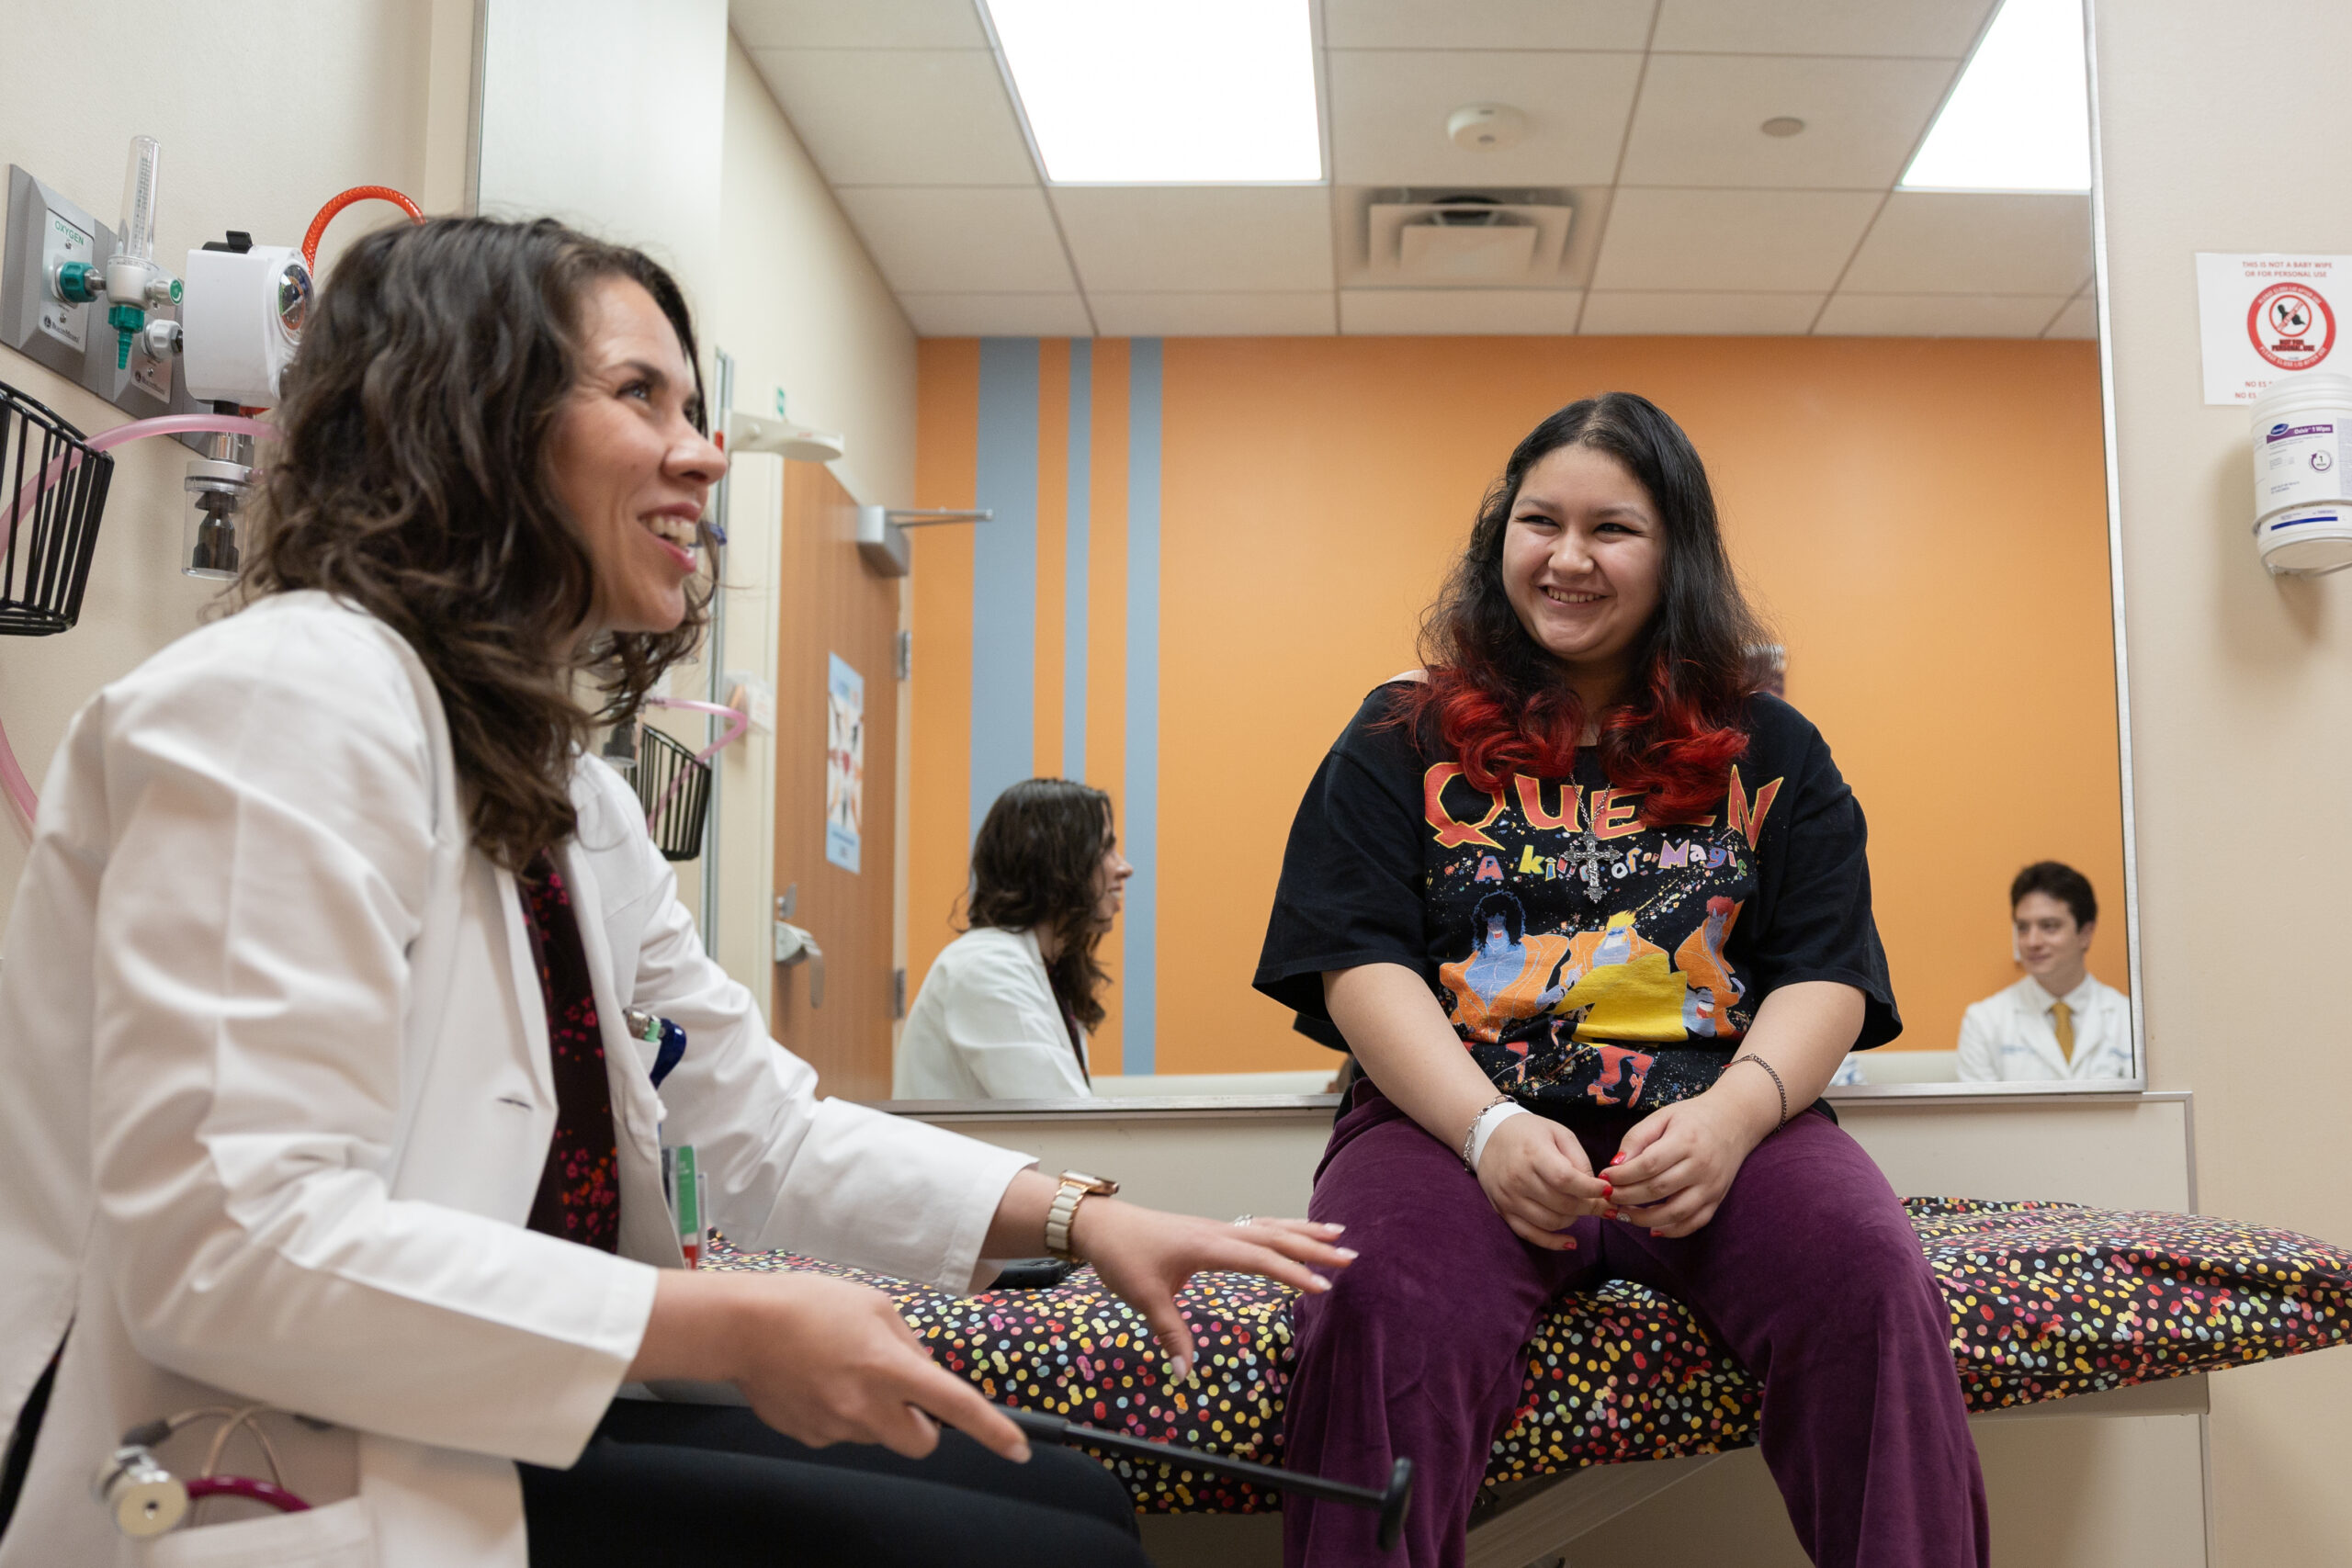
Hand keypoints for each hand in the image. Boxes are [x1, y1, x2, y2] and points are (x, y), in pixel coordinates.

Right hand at [633, 1271, 1031, 1463]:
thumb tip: (926, 1374)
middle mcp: (865, 1406)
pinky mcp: (810, 1436)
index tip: (1018, 1449)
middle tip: (905, 1393)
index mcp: (888, 1367)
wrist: (741, 1327)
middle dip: (924, 1424)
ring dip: (878, 1413)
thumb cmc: (808, 1304)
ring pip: (879, 1435)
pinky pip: (843, 1432)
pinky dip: (842, 1414)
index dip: (992, 1431)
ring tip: (845, 1370)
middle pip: (921, 1442)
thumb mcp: (874, 1306)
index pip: (955, 1407)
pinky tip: (820, 1381)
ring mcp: (835, 1427)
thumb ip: (908, 1344)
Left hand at [1070, 1200, 1354, 1379]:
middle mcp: (1219, 1232)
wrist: (1101, 1225)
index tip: (1324, 1287)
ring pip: (1269, 1226)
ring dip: (1303, 1232)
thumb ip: (1170, 1333)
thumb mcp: (1143, 1298)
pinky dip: (1282, 1229)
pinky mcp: (1212, 1231)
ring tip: (1337, 1234)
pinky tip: (1293, 1234)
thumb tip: (1185, 1373)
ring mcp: (1217, 1228)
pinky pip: (1256, 1227)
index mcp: (1207, 1245)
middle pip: (1275, 1236)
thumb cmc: (1122, 1256)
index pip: (1260, 1258)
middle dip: (1314, 1247)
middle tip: (1350, 1256)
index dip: (1293, 1273)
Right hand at [1475, 1112, 1610, 1249]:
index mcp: (1534, 1154)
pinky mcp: (1503, 1211)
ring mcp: (1509, 1198)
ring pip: (1551, 1222)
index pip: (1566, 1180)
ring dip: (1574, 1220)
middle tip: (1601, 1203)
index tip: (1607, 1190)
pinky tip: (1570, 1242)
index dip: (1591, 1190)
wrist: (1488, 1135)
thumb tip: (1595, 1189)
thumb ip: (1579, 1159)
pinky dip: (1553, 1242)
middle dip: (1589, 1207)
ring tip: (1580, 1208)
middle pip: (1563, 1204)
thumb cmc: (1528, 1132)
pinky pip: (1531, 1235)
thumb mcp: (1558, 1133)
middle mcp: (1519, 1178)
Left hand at [1602, 1092, 1769, 1238]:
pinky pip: (1694, 1223)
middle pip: (1657, 1190)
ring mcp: (1711, 1186)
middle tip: (1606, 1197)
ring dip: (1643, 1219)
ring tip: (1622, 1214)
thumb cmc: (1692, 1117)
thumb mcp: (1663, 1117)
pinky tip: (1652, 1228)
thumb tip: (1614, 1165)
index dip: (1622, 1176)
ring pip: (1674, 1212)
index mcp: (1686, 1141)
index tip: (1603, 1177)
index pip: (1648, 1165)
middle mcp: (1701, 1166)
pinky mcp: (1717, 1199)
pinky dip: (1672, 1231)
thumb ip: (1637, 1138)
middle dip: (1626, 1197)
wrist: (1735, 1121)